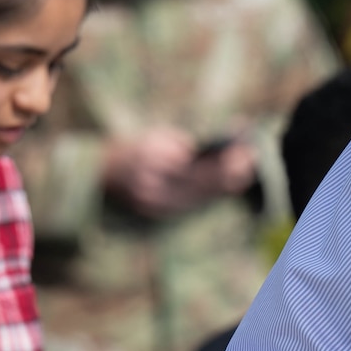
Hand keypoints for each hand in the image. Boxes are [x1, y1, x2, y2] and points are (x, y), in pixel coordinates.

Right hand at [103, 129, 255, 216]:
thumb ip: (189, 146)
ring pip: (197, 199)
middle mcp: (152, 186)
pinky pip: (189, 206)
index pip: (198, 164)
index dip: (224, 161)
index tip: (246, 150)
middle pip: (201, 185)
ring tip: (243, 173)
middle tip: (251, 160)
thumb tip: (226, 149)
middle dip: (229, 174)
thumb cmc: (135, 146)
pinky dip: (208, 195)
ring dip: (223, 186)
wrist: (100, 170)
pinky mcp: (155, 213)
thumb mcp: (160, 136)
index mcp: (151, 159)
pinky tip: (224, 186)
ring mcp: (153, 204)